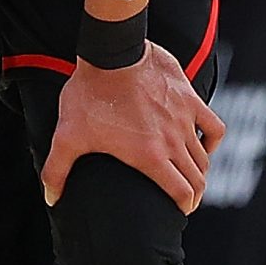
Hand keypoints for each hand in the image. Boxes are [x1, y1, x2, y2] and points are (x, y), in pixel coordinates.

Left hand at [41, 42, 226, 213]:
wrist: (112, 54)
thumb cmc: (90, 95)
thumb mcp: (67, 135)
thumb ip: (57, 171)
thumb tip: (51, 198)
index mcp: (149, 157)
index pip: (181, 193)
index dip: (184, 206)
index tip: (179, 210)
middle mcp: (173, 142)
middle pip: (198, 179)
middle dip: (194, 194)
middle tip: (186, 199)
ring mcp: (185, 120)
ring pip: (204, 156)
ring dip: (200, 170)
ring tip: (191, 176)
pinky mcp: (190, 100)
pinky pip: (214, 126)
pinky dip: (213, 140)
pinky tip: (204, 144)